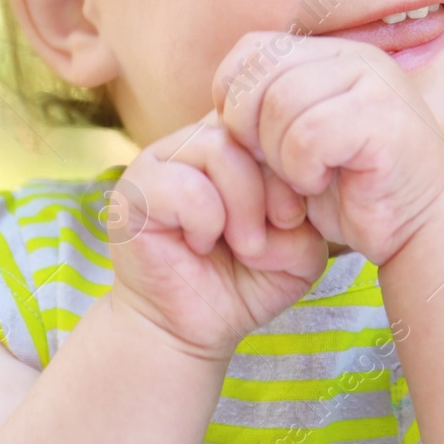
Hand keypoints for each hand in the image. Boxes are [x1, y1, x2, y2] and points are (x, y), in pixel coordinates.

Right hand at [103, 110, 328, 362]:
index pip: (275, 116)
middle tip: (266, 240)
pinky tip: (198, 244)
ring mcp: (161, 158)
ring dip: (244, 208)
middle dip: (274, 190)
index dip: (295, 165)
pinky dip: (206, 222)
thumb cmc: (244, 280)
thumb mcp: (300, 247)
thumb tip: (288, 199)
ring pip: (221, 149)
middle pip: (252, 128)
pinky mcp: (134, 189)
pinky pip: (186, 186)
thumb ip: (309, 212)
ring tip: (240, 246)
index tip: (294, 217)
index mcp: (237, 139)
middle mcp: (198, 136)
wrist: (191, 328)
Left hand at [212, 32, 443, 266]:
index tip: (247, 142)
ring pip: (281, 103)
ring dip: (278, 155)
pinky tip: (321, 185)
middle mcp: (358, 58)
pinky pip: (307, 134)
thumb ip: (266, 109)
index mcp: (335, 54)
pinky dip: (301, 170)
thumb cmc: (353, 192)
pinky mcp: (384, 120)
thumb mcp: (297, 141)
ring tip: (303, 179)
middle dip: (249, 129)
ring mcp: (376, 84)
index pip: (252, 48)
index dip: (233, 96)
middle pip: (261, 73)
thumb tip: (219, 96)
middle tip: (273, 168)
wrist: (420, 230)